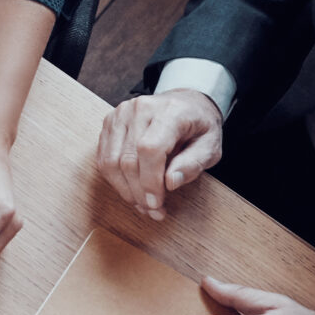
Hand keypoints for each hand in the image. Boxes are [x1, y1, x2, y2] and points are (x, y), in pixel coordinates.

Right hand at [97, 87, 224, 217]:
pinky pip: (103, 158)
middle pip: (128, 158)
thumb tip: (170, 183)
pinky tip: (131, 189)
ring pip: (111, 161)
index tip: (157, 204)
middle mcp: (140, 109)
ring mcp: (120, 114)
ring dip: (125, 189)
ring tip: (142, 204)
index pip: (150, 149)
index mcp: (169, 112)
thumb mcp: (211, 146)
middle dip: (138, 192)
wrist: (185, 103)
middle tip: (153, 211)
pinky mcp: (109, 122)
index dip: (150, 181)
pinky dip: (115, 179)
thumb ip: (193, 164)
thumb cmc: (199, 127)